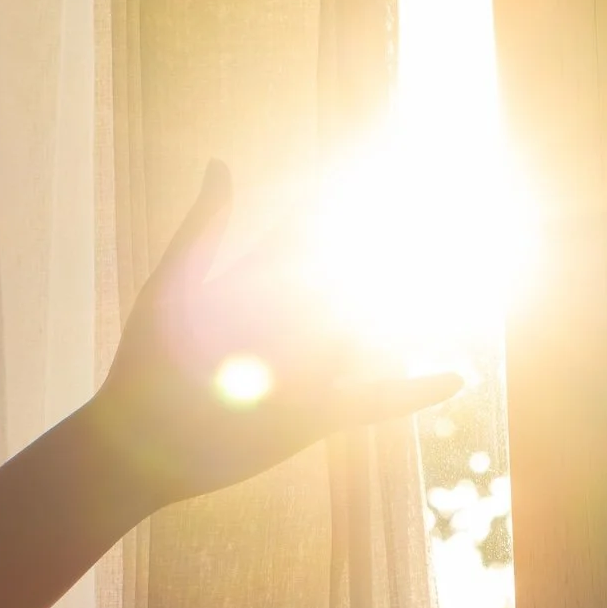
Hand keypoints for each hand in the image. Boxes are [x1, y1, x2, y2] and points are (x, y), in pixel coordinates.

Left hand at [87, 160, 461, 510]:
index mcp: (256, 286)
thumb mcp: (174, 290)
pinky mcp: (316, 416)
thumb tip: (223, 164)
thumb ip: (205, 231)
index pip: (310, 234)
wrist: (137, 443)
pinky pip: (374, 401)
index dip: (346, 203)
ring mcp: (307, 370)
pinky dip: (413, 391)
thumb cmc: (144, 363)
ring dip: (417, 313)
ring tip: (469, 286)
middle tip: (452, 220)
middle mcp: (289, 324)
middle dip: (397, 251)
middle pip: (353, 280)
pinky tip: (455, 379)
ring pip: (374, 336)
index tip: (390, 171)